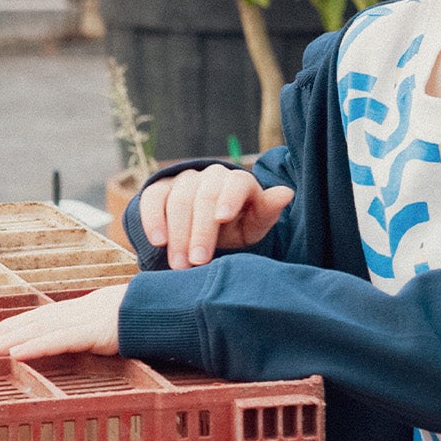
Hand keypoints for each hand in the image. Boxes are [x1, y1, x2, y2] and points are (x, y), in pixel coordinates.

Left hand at [0, 284, 127, 362]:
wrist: (161, 308)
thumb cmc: (137, 317)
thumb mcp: (105, 326)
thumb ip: (87, 332)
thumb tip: (73, 340)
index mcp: (71, 313)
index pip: (30, 320)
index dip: (4, 328)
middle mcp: (69, 314)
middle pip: (25, 324)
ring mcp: (79, 322)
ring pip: (34, 332)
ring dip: (5, 342)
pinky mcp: (91, 333)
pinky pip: (58, 341)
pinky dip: (36, 347)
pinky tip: (16, 353)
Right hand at [140, 166, 292, 267]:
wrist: (206, 229)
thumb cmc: (236, 228)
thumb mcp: (254, 226)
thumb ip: (267, 212)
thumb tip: (287, 193)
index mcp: (239, 182)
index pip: (236, 183)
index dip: (229, 198)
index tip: (222, 219)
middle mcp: (211, 177)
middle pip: (204, 196)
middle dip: (199, 230)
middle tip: (196, 261)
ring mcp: (184, 182)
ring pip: (178, 200)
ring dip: (177, 234)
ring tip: (179, 264)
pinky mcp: (160, 190)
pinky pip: (153, 199)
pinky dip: (153, 220)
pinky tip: (157, 242)